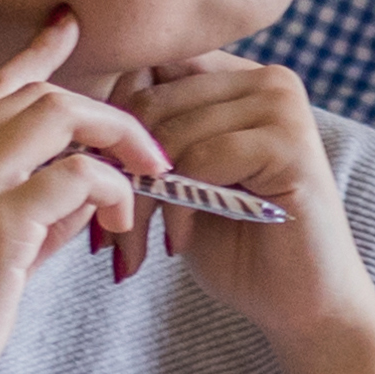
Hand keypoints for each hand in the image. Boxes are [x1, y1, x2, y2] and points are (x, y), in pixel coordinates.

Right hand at [0, 10, 169, 373]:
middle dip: (103, 113)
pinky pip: (77, 175)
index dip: (34, 56)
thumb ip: (27, 212)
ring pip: (59, 116)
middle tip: (147, 148)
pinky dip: (111, 189)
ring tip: (147, 177)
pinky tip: (120, 219)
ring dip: (116, 139)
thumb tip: (86, 187)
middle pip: (36, 96)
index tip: (68, 30)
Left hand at [111, 52, 374, 373]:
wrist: (302, 307)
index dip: (112, 128)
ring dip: (142, 199)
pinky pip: (201, 158)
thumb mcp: (178, 182)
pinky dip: (178, 206)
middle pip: (151, 98)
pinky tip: (181, 242)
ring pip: (170, 132)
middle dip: (119, 171)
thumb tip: (72, 120)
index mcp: (239, 77)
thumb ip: (144, 140)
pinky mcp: (291, 143)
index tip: (100, 190)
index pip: (146, 67)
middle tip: (111, 232)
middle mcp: (267, 79)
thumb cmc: (234, 248)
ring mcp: (284, 106)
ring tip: (140, 246)